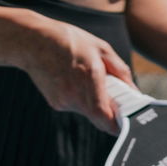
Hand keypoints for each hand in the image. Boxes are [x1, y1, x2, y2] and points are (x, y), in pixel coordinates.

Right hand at [19, 16, 133, 133]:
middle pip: (98, 117)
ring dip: (95, 103)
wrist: (33, 41)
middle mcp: (74, 94)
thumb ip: (120, 71)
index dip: (118, 124)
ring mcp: (63, 101)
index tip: (127, 123)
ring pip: (88, 112)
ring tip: (89, 81)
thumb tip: (134, 90)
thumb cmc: (69, 41)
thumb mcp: (101, 48)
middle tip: (117, 101)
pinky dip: (81, 99)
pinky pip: (76, 107)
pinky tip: (75, 81)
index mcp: (89, 78)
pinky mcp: (56, 103)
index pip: (104, 116)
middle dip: (110, 113)